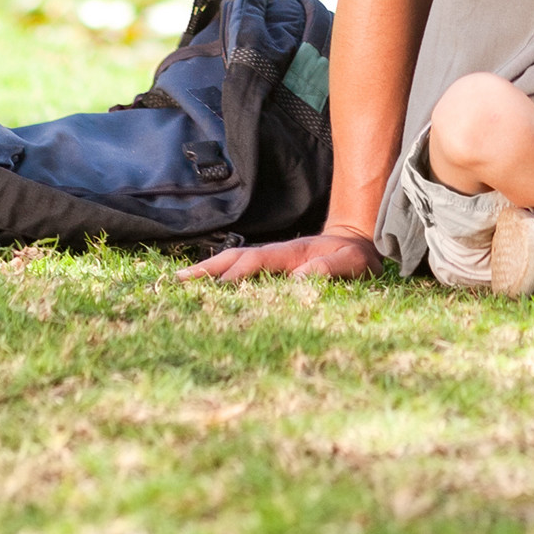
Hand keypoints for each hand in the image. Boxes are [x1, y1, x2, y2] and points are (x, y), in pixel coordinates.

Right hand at [181, 226, 380, 281]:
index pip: (257, 261)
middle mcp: (274, 254)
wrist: (358, 244)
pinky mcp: (268, 270)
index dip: (237, 273)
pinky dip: (217, 276)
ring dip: (206, 272)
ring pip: (232, 263)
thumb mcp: (352, 263)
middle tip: (176, 283)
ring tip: (176, 283)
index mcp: (290, 253)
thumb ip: (331, 268)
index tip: (217, 289)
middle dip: (207, 269)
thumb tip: (299, 278)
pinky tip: (201, 289)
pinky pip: (238, 271)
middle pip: (234, 258)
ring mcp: (269, 261)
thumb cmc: (356, 257)